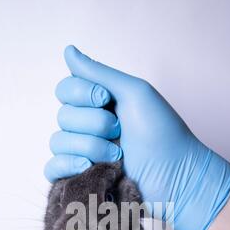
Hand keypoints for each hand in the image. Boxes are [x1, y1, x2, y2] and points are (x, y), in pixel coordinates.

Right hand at [47, 46, 229, 229]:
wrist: (176, 177)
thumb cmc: (163, 134)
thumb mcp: (134, 93)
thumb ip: (98, 73)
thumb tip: (68, 50)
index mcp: (99, 105)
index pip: (65, 90)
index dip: (81, 94)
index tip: (106, 100)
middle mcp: (89, 127)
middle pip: (63, 116)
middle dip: (93, 124)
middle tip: (120, 132)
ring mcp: (84, 154)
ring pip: (58, 142)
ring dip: (89, 146)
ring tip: (117, 156)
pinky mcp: (82, 178)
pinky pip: (53, 168)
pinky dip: (66, 165)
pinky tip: (89, 167)